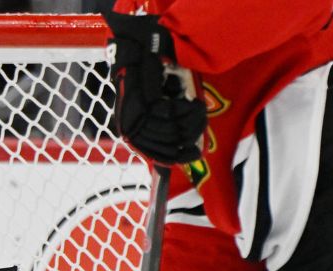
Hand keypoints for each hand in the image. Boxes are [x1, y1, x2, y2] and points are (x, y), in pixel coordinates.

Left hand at [103, 11, 205, 165]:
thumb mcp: (159, 109)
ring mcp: (133, 115)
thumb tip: (183, 145)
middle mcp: (130, 128)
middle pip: (168, 144)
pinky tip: (193, 103)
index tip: (195, 153)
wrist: (139, 52)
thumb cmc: (154, 81)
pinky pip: (169, 113)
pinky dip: (186, 110)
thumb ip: (167, 127)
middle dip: (190, 134)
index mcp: (134, 134)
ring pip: (170, 129)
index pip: (158, 156)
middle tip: (202, 120)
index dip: (179, 157)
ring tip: (199, 110)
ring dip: (191, 121)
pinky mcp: (140, 101)